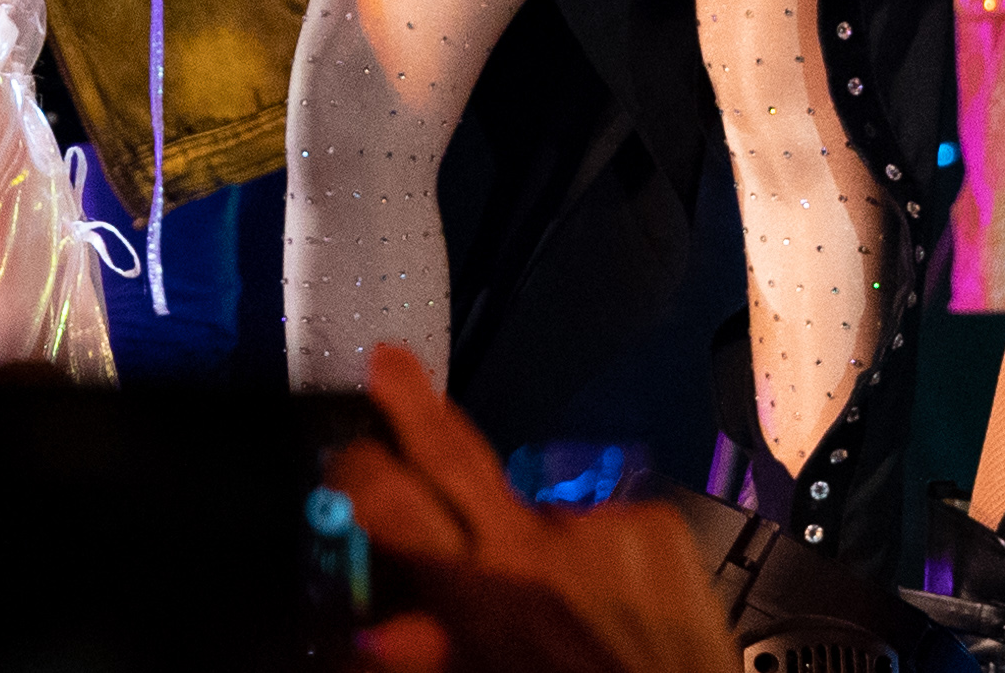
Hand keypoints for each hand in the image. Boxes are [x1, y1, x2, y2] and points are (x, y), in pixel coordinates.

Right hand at [329, 345, 729, 672]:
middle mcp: (538, 547)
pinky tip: (616, 599)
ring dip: (540, 540)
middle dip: (414, 403)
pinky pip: (605, 524)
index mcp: (483, 596)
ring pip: (541, 510)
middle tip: (391, 360)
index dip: (362, 468)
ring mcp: (601, 525)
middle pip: (456, 453)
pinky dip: (601, 555)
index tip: (349, 451)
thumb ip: (429, 649)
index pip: (396, 504)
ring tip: (569, 601)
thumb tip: (378, 632)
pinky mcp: (655, 524)